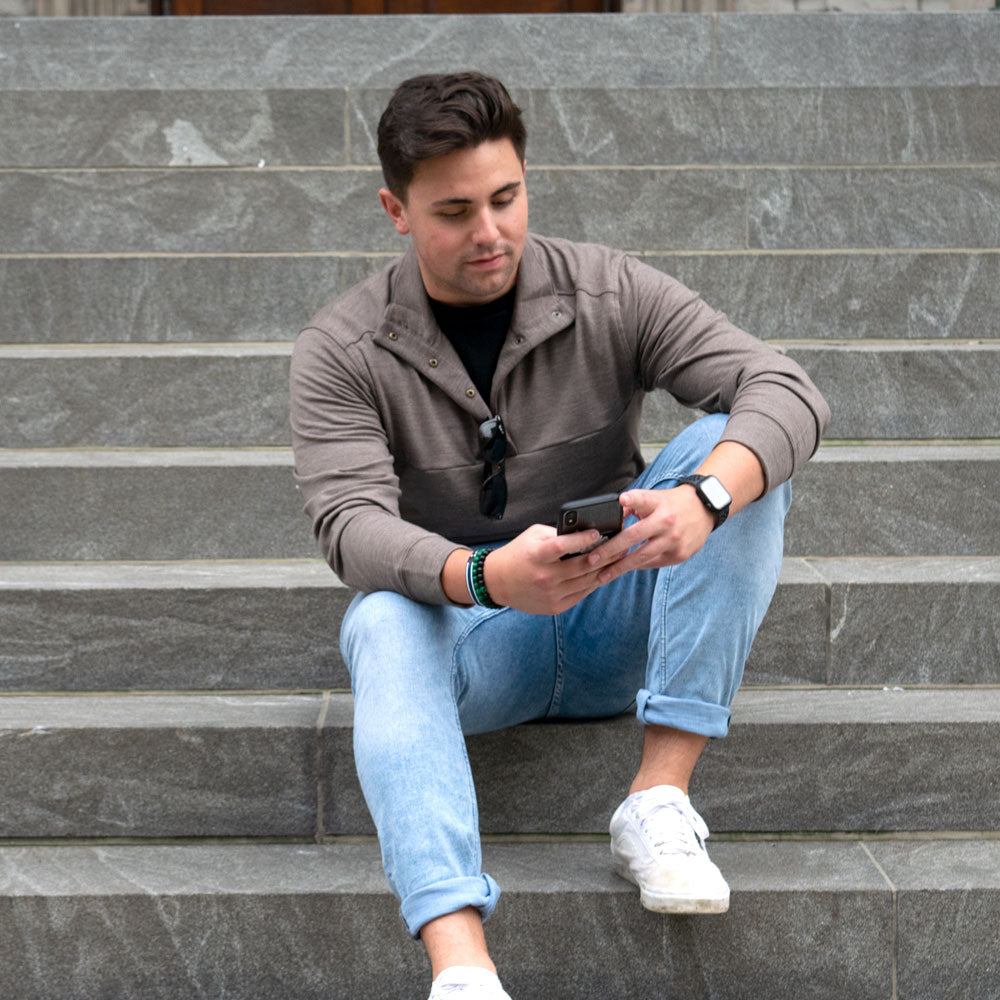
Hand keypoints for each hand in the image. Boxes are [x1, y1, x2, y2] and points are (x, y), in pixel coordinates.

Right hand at [482, 523, 626, 614]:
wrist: (498, 582)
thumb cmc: (519, 554)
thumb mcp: (533, 536)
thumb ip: (558, 534)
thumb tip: (586, 531)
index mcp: (537, 555)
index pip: (563, 546)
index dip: (582, 539)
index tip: (598, 533)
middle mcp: (544, 576)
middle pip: (581, 566)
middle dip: (605, 555)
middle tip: (621, 545)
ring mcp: (551, 594)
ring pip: (586, 582)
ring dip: (604, 570)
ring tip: (618, 559)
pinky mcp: (555, 606)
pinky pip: (581, 594)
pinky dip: (593, 583)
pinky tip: (602, 573)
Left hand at [585, 486, 713, 584]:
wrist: (705, 509)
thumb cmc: (672, 504)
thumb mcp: (654, 497)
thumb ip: (633, 505)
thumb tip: (612, 518)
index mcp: (658, 504)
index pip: (643, 500)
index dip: (632, 500)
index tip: (621, 500)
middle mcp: (666, 522)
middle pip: (634, 537)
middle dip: (611, 550)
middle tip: (592, 560)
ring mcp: (674, 540)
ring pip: (642, 557)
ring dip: (620, 567)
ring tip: (602, 575)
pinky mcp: (679, 555)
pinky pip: (653, 563)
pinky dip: (637, 566)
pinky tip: (623, 570)